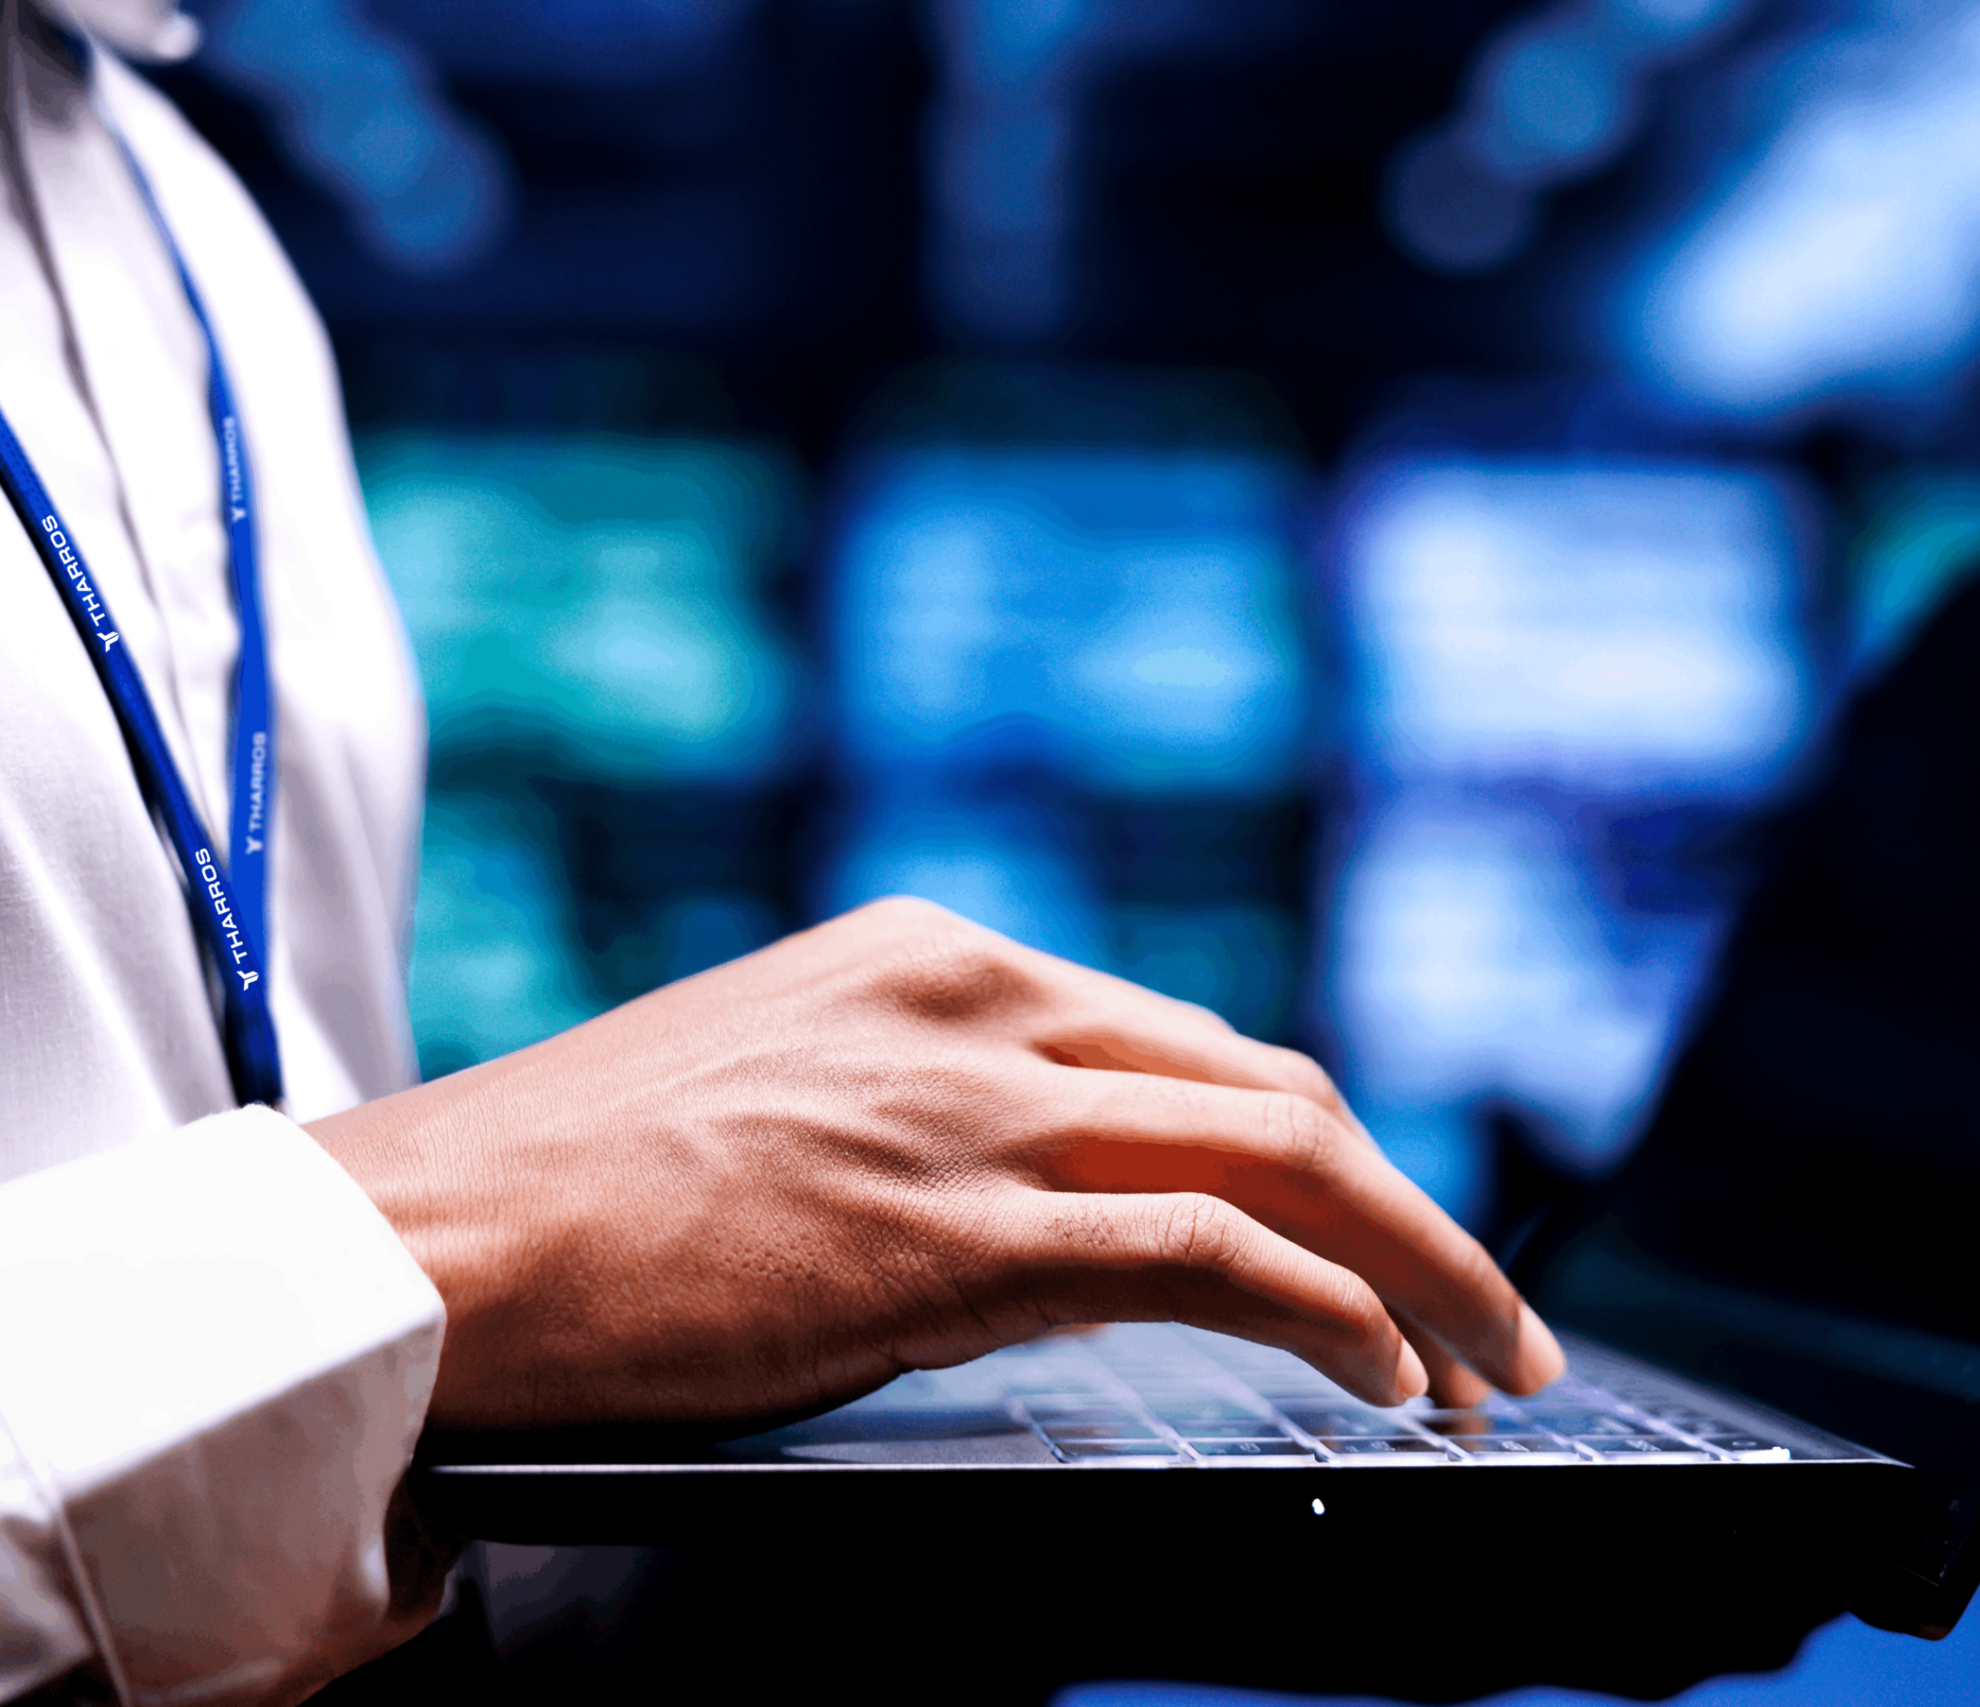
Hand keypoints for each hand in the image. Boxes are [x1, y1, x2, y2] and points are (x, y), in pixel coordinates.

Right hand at [308, 897, 1561, 1431]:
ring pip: (1278, 1152)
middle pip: (1268, 1083)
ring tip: (1485, 1356)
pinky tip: (1385, 1372)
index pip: (1189, 1043)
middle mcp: (981, 1007)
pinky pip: (1207, 1252)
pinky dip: (1330, 1309)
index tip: (1373, 1220)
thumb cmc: (588, 1179)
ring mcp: (975, 1111)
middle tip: (1483, 1300)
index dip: (1312, 1141)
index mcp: (941, 961)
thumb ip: (939, 1109)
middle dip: (1407, 1201)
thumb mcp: (794, 1089)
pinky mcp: (955, 1230)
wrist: (447, 1227)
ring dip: (1413, 1262)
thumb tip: (1060, 1198)